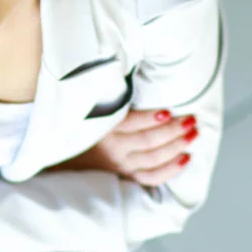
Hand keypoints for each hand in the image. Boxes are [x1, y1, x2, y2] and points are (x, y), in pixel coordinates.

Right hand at [45, 109, 198, 185]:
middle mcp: (112, 150)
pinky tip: (186, 158)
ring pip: (155, 158)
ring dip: (177, 145)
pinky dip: (171, 170)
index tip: (168, 111)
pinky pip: (152, 178)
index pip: (132, 124)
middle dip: (174, 130)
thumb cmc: (76, 132)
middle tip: (192, 119)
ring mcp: (119, 166)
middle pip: (149, 141)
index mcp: (101, 130)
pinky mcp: (124, 178)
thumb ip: (106, 101)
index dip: (152, 119)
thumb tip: (126, 72)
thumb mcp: (86, 113)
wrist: (58, 163)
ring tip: (193, 132)